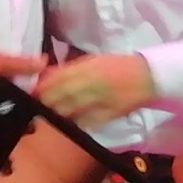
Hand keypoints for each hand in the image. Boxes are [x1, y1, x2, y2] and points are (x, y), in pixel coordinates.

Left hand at [34, 53, 156, 126]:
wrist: (147, 76)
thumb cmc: (118, 66)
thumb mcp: (94, 60)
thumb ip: (72, 69)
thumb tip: (49, 75)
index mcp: (89, 66)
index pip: (60, 78)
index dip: (44, 86)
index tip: (34, 92)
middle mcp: (93, 82)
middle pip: (63, 95)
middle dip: (48, 101)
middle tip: (40, 105)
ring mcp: (102, 99)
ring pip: (73, 110)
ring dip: (60, 113)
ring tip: (54, 114)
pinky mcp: (110, 113)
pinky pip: (89, 121)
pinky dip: (78, 122)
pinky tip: (73, 122)